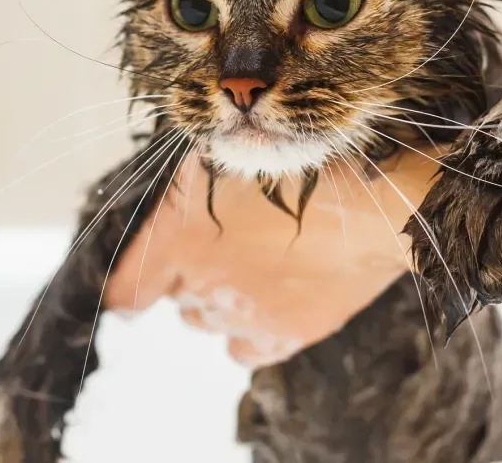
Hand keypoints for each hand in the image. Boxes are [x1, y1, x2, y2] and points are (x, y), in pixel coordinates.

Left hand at [104, 147, 441, 367]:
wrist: (374, 198)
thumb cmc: (301, 159)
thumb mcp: (228, 153)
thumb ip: (187, 189)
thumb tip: (170, 206)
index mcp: (179, 239)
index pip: (127, 291)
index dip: (128, 289)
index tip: (134, 287)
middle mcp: (203, 285)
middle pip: (176, 298)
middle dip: (189, 275)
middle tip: (224, 241)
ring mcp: (245, 315)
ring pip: (208, 322)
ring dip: (219, 300)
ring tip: (254, 266)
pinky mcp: (288, 333)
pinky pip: (246, 350)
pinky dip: (249, 331)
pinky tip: (269, 302)